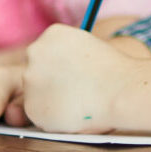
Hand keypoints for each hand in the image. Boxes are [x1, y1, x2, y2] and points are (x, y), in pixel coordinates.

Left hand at [23, 25, 150, 133]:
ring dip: (50, 100)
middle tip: (74, 92)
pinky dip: (53, 118)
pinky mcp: (32, 106)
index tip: (74, 75)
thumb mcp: (89, 47)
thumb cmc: (115, 72)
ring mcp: (30, 79)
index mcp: (52, 33)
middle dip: (50, 82)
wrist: (120, 92)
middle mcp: (35, 52)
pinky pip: (40, 114)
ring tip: (78, 103)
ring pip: (35, 94)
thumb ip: (68, 55)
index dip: (59, 67)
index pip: (45, 52)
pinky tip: (73, 114)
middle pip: (35, 71)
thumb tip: (60, 72)